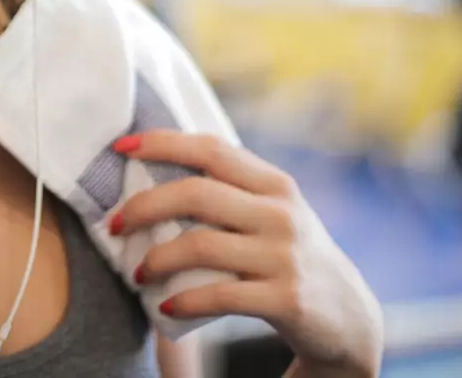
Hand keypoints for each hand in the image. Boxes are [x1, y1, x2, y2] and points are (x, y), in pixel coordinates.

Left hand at [109, 132, 383, 377]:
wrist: (348, 318)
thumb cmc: (288, 256)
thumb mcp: (272, 213)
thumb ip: (230, 190)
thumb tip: (155, 169)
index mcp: (274, 184)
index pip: (211, 149)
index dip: (163, 142)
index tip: (122, 148)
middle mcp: (281, 213)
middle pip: (196, 194)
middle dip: (144, 206)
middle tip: (113, 224)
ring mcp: (284, 256)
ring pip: (200, 245)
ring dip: (156, 259)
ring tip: (137, 272)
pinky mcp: (286, 299)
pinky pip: (219, 295)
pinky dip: (183, 299)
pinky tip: (165, 304)